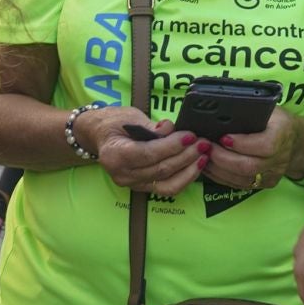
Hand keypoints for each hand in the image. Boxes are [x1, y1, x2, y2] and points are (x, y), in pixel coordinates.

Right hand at [81, 106, 206, 196]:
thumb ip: (152, 126)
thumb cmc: (113, 122)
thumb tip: (172, 130)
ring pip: (167, 183)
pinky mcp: (142, 188)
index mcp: (114, 155)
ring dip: (189, 170)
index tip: (190, 136)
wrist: (100, 135)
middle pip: (161, 169)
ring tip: (204, 155)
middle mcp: (122, 175)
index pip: (149, 154)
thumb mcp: (130, 116)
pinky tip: (195, 166)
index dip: (172, 146)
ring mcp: (132, 184)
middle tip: (203, 143)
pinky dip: (184, 179)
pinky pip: (167, 188)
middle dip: (186, 156)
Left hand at [202, 107, 303, 191]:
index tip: (223, 137)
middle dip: (222, 158)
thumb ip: (249, 110)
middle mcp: (279, 158)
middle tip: (206, 147)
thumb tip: (221, 109)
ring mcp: (272, 174)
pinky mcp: (265, 184)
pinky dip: (221, 177)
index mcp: (282, 135)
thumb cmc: (276, 120)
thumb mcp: (268, 108)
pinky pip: (240, 185)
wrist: (296, 141)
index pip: (265, 145)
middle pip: (248, 166)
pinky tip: (209, 167)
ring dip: (218, 169)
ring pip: (242, 179)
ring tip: (202, 157)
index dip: (242, 144)